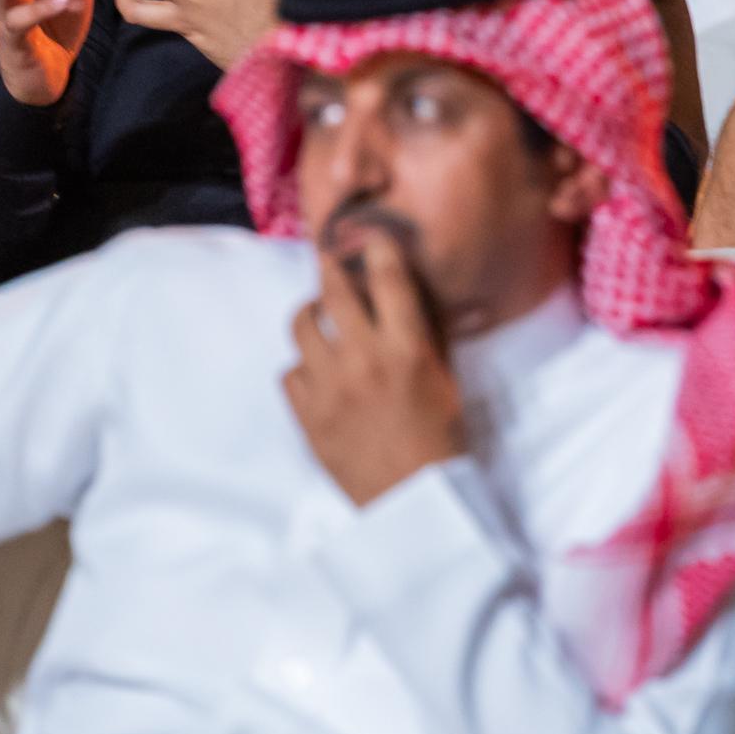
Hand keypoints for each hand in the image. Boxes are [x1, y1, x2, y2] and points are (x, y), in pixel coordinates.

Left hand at [285, 210, 466, 506]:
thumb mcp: (445, 379)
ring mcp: (329, 388)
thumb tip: (408, 293)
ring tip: (318, 317)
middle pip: (333, 290)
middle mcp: (364, 360)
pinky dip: (302, 368)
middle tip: (329, 259)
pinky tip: (317, 374)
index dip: (376, 246)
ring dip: (310, 314)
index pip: (387, 277)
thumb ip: (424, 335)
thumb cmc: (440, 438)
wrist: (413, 500)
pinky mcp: (307, 415)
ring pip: (301, 326)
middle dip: (330, 266)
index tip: (369, 233)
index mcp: (406, 349)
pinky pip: (289, 373)